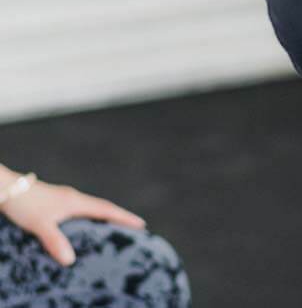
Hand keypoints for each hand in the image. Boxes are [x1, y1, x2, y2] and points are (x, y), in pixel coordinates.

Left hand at [0, 169, 145, 265]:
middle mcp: (73, 198)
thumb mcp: (40, 224)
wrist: (6, 188)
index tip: (141, 224)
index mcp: (75, 202)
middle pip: (102, 207)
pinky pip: (80, 209)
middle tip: (134, 227)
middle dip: (118, 216)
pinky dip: (89, 216)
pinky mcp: (55, 201)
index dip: (124, 217)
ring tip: (114, 226)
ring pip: (90, 207)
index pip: (106, 209)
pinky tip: (84, 224)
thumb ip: (56, 241)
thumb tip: (71, 260)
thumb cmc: (24, 204)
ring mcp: (64, 198)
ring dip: (104, 215)